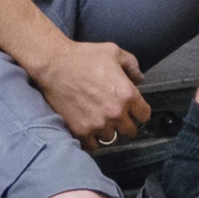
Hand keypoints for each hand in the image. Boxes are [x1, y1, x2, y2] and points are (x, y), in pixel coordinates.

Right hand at [29, 35, 152, 146]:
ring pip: (111, 138)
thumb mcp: (113, 52)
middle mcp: (115, 112)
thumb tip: (139, 78)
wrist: (54, 65)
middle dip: (125, 124)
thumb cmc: (83, 56)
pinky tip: (89, 129)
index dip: (139, 112)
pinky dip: (91, 139)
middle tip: (116, 117)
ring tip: (100, 122)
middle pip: (130, 131)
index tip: (133, 111)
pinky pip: (93, 145)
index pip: (144, 115)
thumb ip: (131, 65)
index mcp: (127, 94)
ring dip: (107, 131)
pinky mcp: (80, 130)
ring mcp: (97, 124)